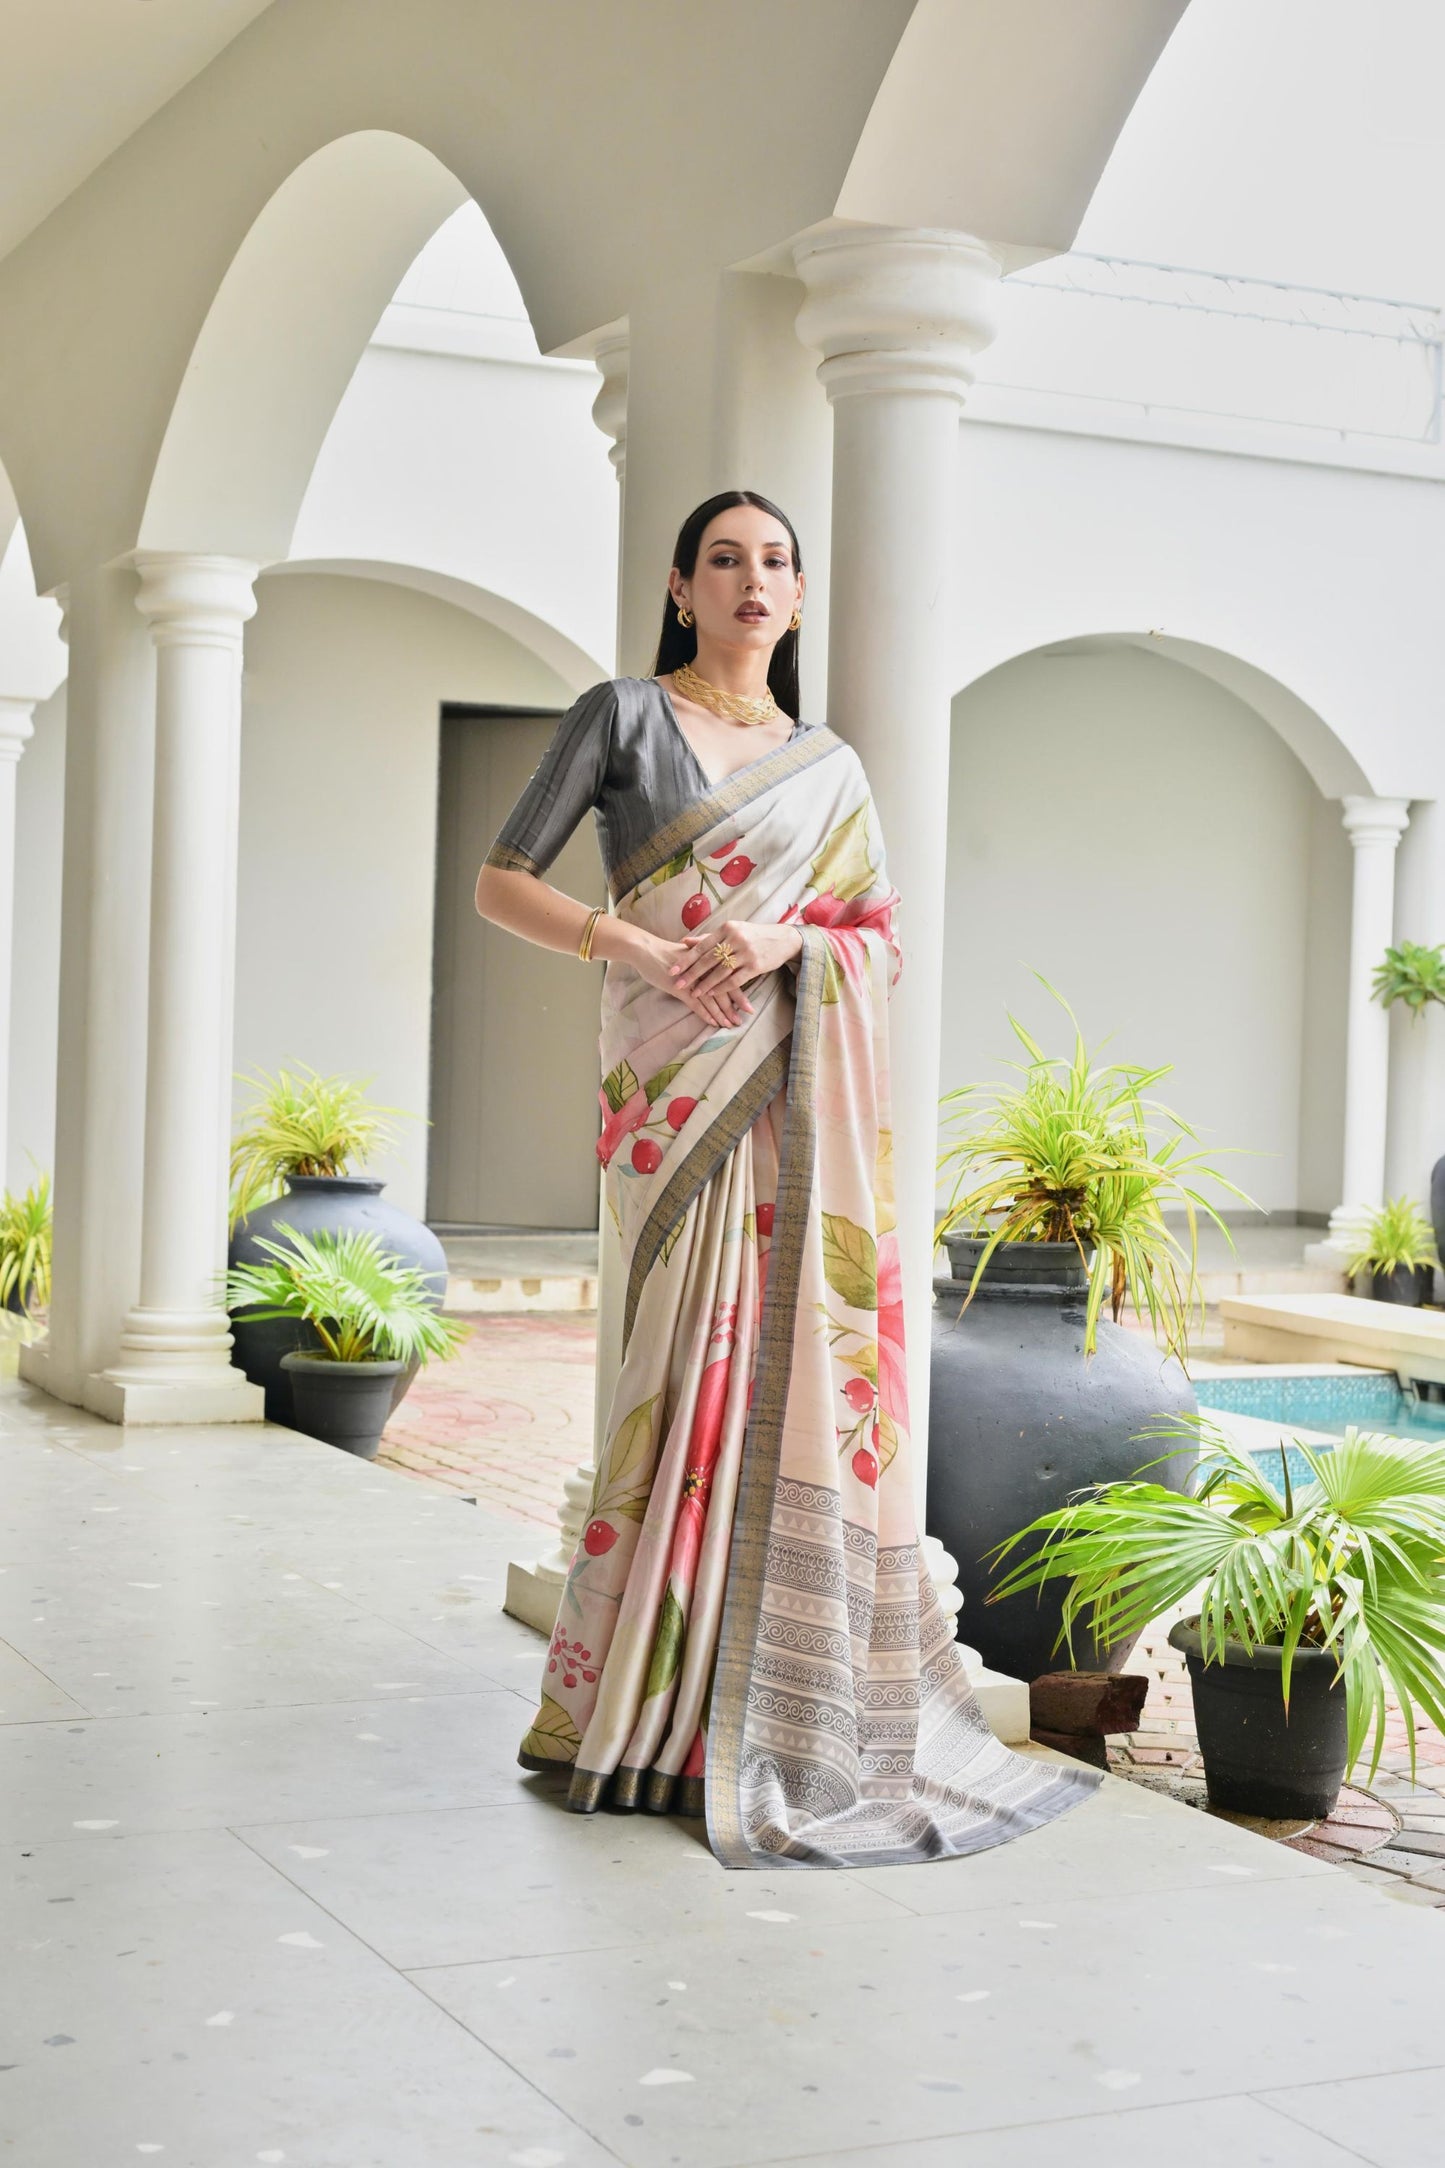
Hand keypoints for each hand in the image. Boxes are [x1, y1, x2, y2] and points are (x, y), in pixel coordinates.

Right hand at [631, 930, 753, 1030]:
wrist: (646, 949)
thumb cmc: (667, 953)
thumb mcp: (690, 954)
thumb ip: (704, 962)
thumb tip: (716, 972)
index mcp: (708, 958)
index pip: (729, 977)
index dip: (740, 993)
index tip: (749, 1006)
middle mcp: (704, 968)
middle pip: (724, 988)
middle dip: (735, 1006)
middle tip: (744, 1019)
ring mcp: (692, 979)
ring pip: (712, 998)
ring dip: (722, 1013)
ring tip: (730, 1024)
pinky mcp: (680, 987)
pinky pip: (696, 1003)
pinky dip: (706, 1014)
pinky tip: (713, 1022)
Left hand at [670, 918, 803, 1010]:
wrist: (782, 939)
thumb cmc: (752, 935)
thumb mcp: (731, 931)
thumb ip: (708, 938)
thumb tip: (685, 942)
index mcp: (727, 928)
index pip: (702, 946)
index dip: (687, 959)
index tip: (673, 969)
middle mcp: (736, 939)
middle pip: (709, 959)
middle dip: (692, 973)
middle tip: (678, 984)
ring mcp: (746, 953)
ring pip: (721, 971)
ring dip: (706, 984)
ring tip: (693, 993)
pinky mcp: (755, 966)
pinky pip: (735, 980)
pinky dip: (722, 988)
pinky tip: (712, 994)